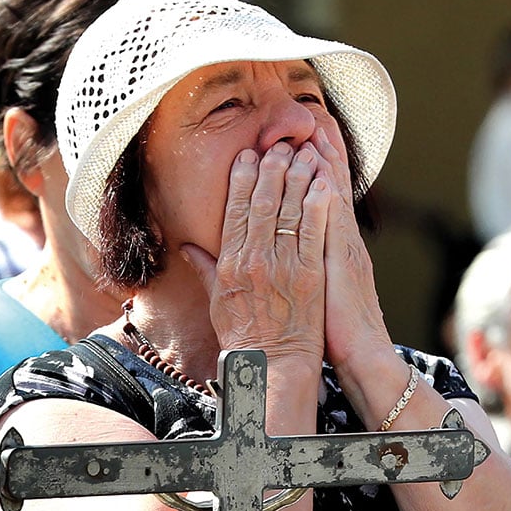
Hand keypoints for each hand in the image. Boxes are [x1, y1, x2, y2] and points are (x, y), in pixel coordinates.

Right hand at [182, 142, 330, 364]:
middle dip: (272, 169)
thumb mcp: (216, 301)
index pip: (236, 212)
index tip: (249, 156)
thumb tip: (187, 245)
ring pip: (290, 212)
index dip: (243, 180)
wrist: (274, 366)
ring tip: (305, 153)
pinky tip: (323, 183)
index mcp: (230, 264)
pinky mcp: (310, 275)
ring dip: (298, 178)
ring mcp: (283, 267)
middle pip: (263, 204)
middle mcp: (254, 261)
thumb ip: (205, 268)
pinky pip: (314, 233)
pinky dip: (318, 205)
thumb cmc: (245, 336)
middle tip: (280, 144)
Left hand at [305, 127, 394, 372]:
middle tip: (312, 112)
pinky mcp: (343, 260)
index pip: (322, 197)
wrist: (363, 355)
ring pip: (333, 194)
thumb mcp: (313, 291)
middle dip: (322, 149)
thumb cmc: (334, 329)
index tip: (303, 135)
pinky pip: (333, 219)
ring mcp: (344, 247)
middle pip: (331, 184)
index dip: (314, 165)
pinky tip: (321, 169)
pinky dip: (328, 192)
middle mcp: (341, 240)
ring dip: (325, 160)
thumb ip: (297, 267)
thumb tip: (280, 254)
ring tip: (317, 125)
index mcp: (332, 246)